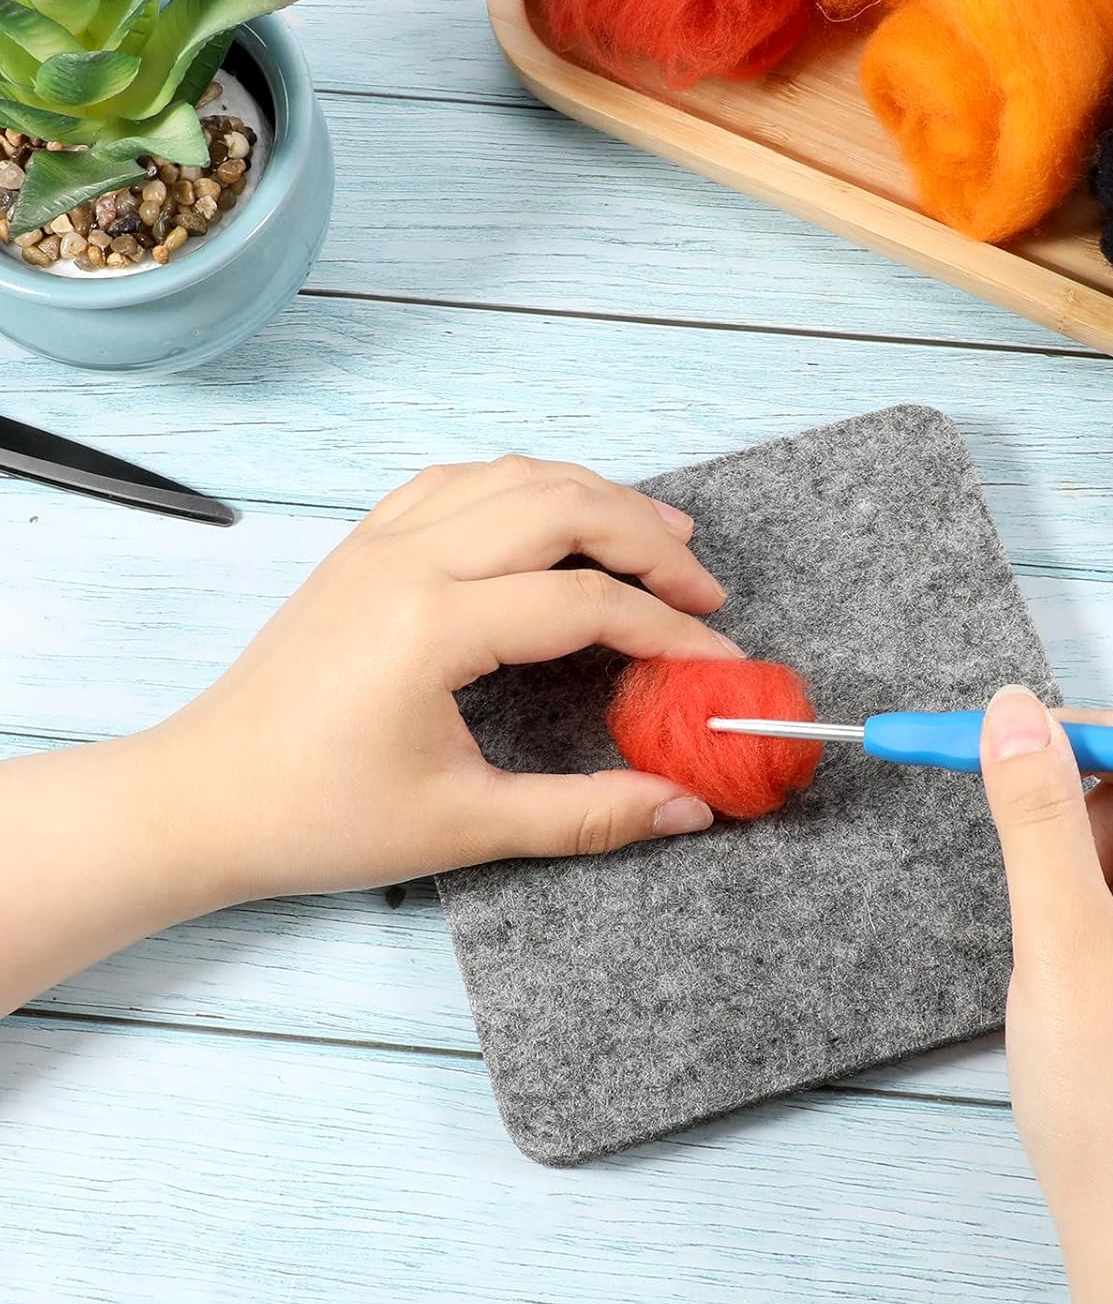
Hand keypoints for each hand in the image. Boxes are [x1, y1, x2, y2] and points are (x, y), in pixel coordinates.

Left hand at [157, 456, 741, 906]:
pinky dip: (522, 488)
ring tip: (654, 539)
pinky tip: (553, 518)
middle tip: (703, 588)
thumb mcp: (464, 826)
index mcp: (433, 625)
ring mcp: (379, 543)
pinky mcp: (361, 548)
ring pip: (512, 477)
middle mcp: (408, 561)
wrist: (204, 799)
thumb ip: (587, 814)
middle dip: (646, 539)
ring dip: (593, 497)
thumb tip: (687, 807)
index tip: (718, 663)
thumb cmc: (318, 818)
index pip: (586, 602)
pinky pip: (457, 483)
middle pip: (560, 506)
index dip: (668, 632)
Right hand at [981, 687, 1112, 1303]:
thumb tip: (1015, 709)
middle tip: (1014, 856)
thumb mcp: (1060, 942)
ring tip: (1047, 943)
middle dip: (1079, 807)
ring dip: (1075, 863)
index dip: (1095, 734)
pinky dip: (1085, 906)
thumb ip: (1035, 814)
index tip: (1009, 741)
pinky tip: (1060, 961)